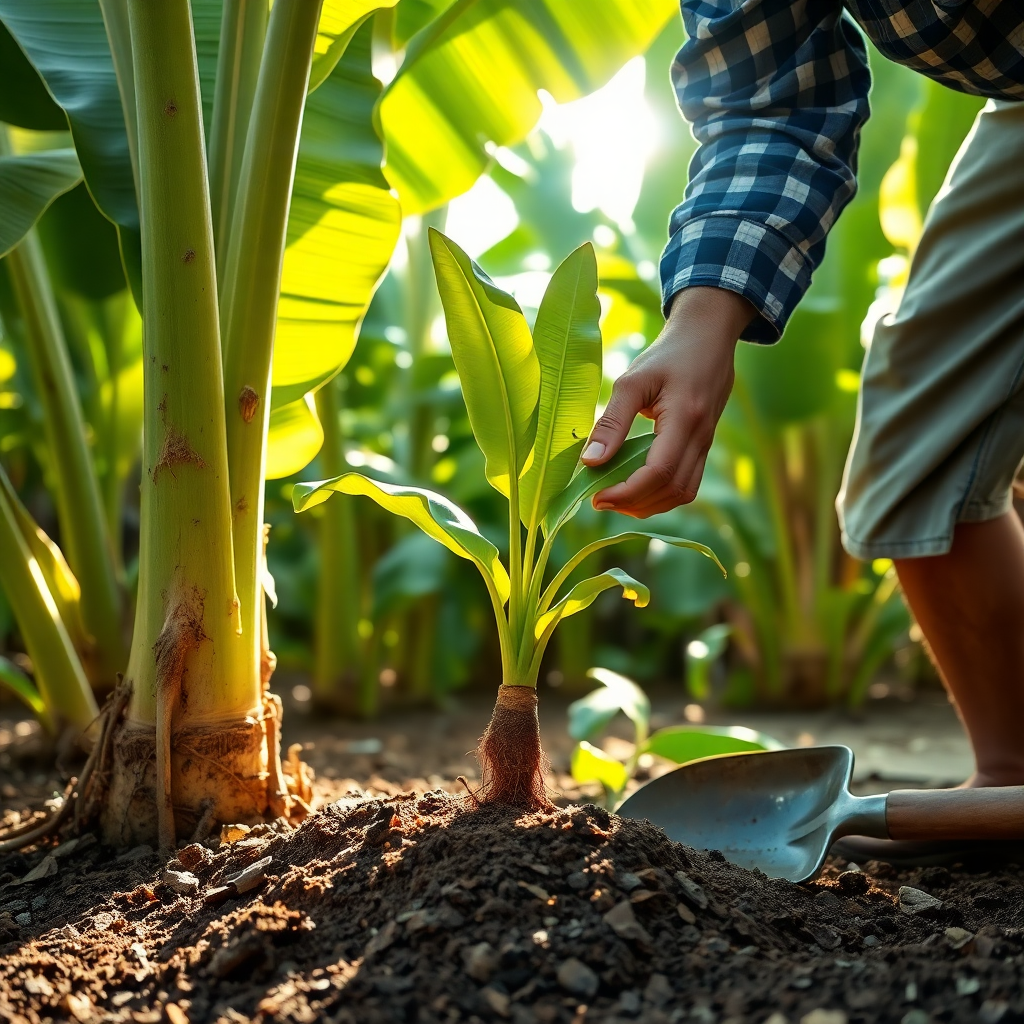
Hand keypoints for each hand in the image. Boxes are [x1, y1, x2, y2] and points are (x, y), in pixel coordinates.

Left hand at [581, 287, 754, 517]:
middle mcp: (701, 437)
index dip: (627, 492)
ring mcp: (706, 444)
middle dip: (634, 503)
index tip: (596, 496)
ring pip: (682, 493)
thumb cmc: (667, 355)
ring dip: (649, 504)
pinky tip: (637, 489)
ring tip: (616, 499)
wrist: (709, 339)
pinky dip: (662, 495)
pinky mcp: (704, 446)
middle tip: (599, 500)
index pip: (659, 471)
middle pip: (671, 489)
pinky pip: (687, 484)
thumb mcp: (633, 380)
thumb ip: (612, 421)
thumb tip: (590, 461)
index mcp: (685, 418)